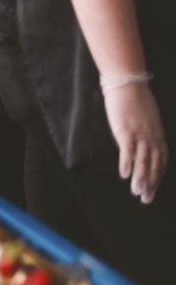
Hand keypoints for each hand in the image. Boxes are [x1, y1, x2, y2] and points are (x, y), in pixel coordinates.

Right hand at [103, 83, 167, 202]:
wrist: (129, 85)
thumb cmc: (137, 99)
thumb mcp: (149, 118)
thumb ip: (149, 132)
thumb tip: (147, 142)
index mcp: (158, 135)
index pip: (161, 161)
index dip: (157, 176)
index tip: (153, 189)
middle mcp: (151, 137)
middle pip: (153, 165)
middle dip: (151, 183)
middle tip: (147, 199)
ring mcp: (139, 134)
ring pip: (143, 161)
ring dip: (140, 178)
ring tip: (137, 193)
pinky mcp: (126, 131)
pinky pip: (128, 150)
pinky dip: (127, 163)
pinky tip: (124, 175)